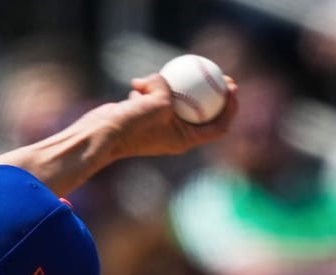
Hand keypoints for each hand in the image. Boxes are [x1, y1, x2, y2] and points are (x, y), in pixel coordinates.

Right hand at [102, 71, 239, 161]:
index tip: (232, 88)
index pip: (217, 127)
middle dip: (212, 93)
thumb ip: (167, 88)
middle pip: (202, 112)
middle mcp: (175, 134)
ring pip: (175, 100)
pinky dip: (147, 89)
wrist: (102, 134)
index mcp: (185, 140)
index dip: (230, 109)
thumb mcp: (158, 103)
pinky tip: (136, 85)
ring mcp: (159, 125)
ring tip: (171, 73)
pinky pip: (154, 97)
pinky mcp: (144, 116)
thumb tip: (164, 79)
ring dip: (169, 86)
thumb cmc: (133, 125)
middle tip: (219, 74)